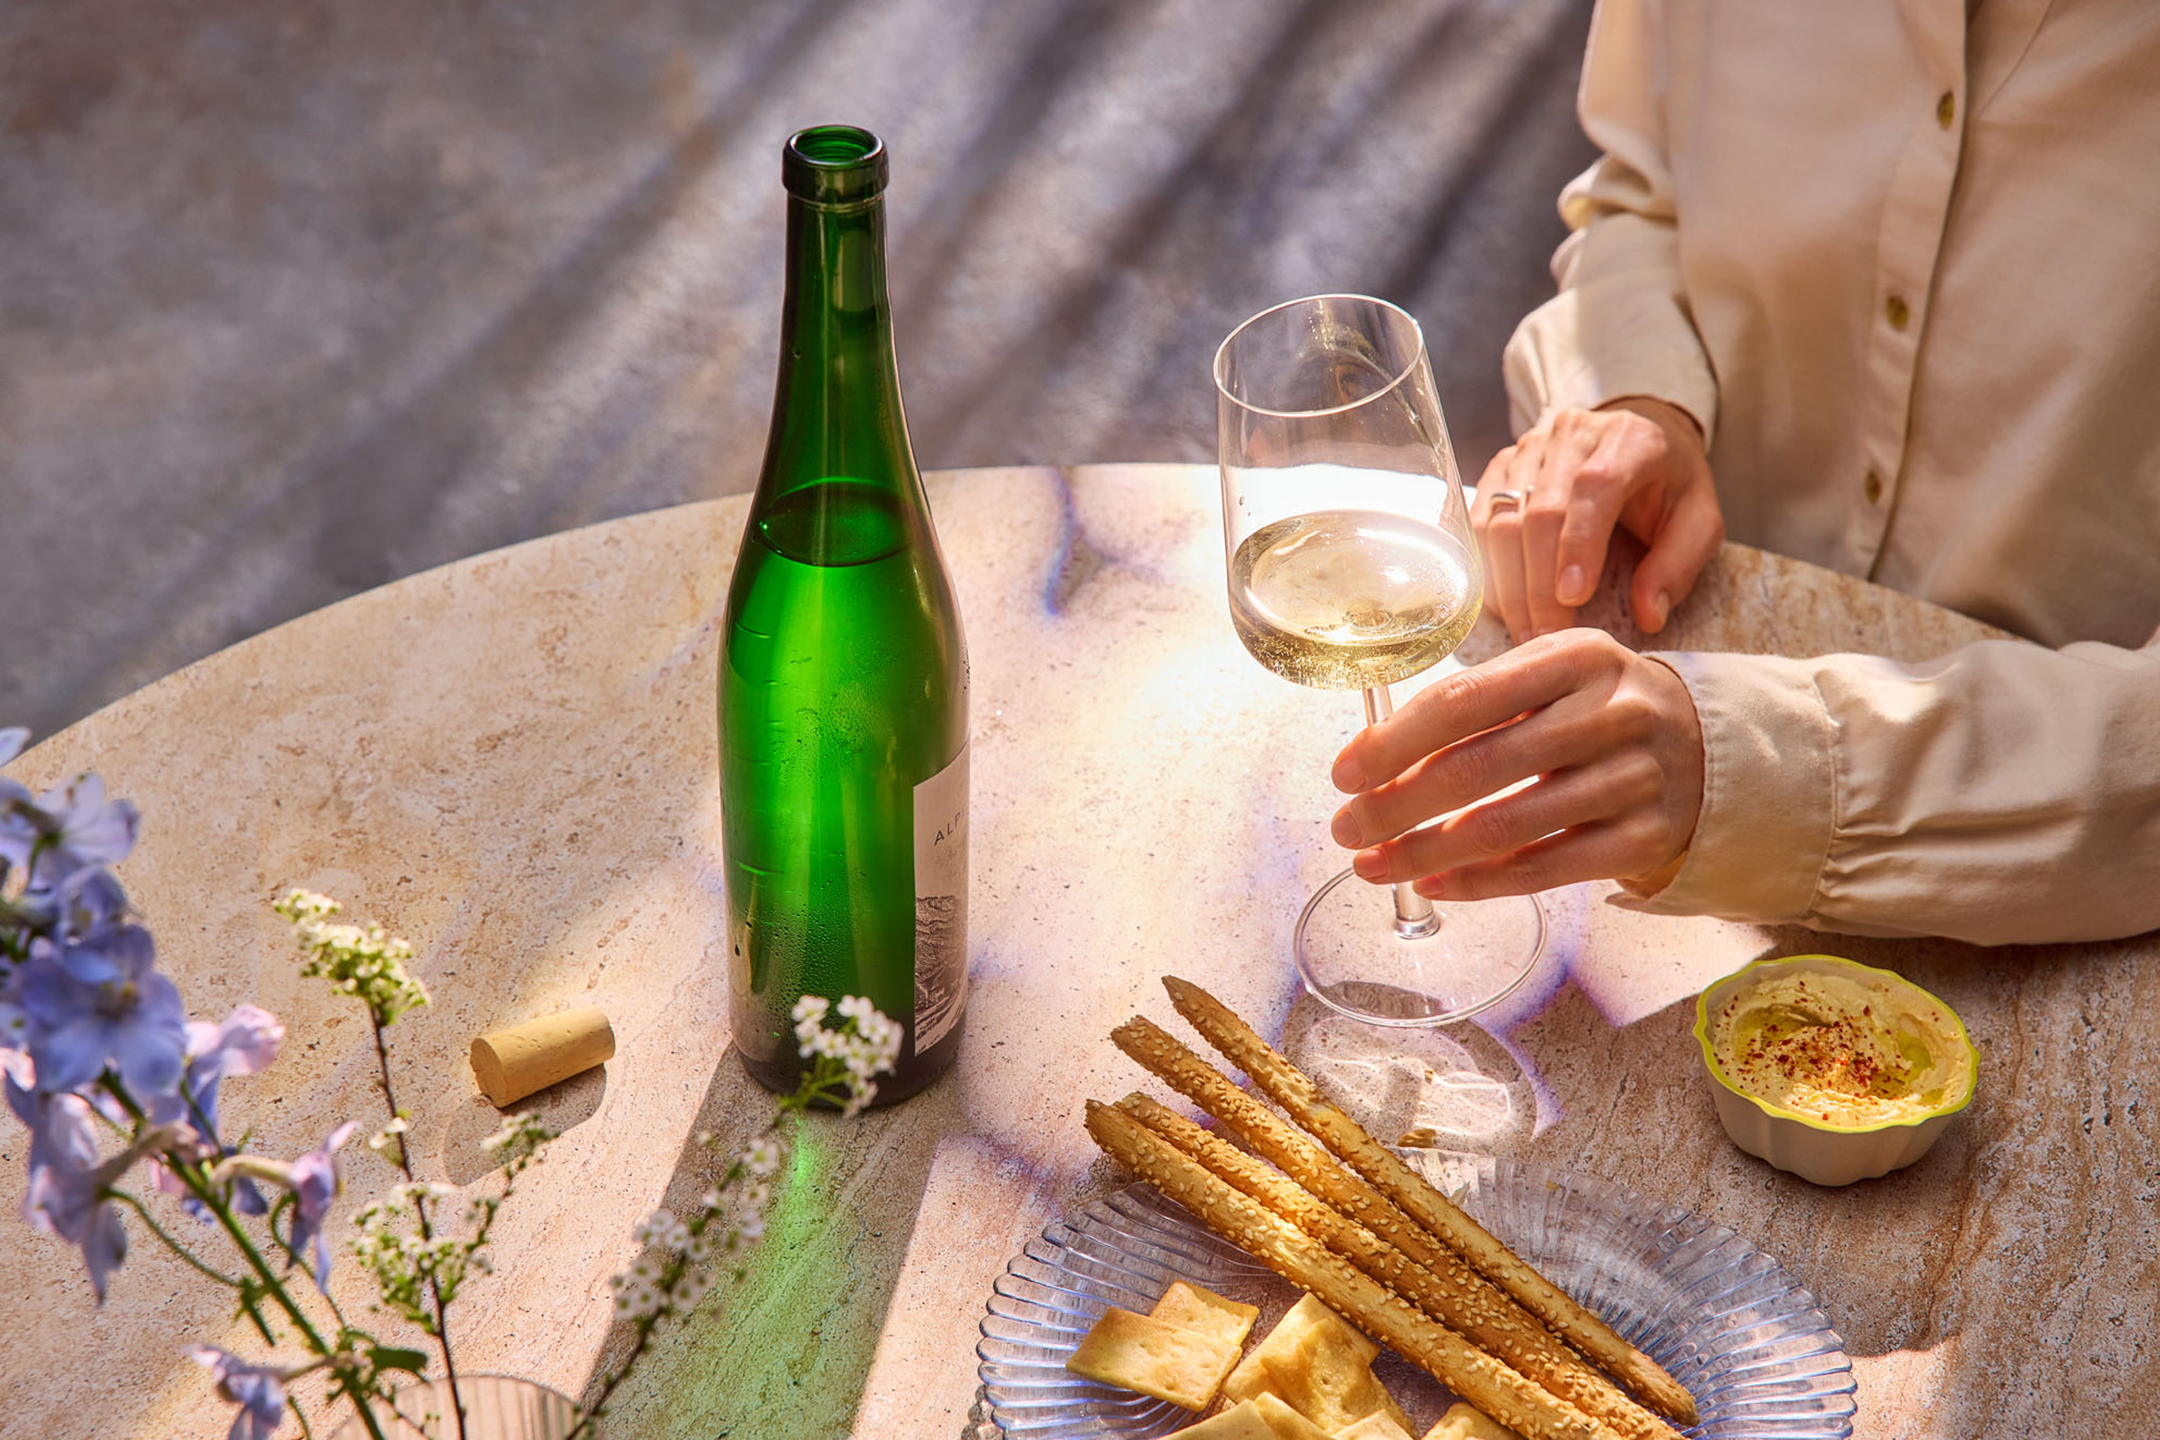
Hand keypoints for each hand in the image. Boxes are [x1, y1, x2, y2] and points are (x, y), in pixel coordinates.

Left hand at [1328, 630, 1704, 898]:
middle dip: (1397, 804)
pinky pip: (1545, 869)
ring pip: (1507, 826)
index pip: (1464, 700)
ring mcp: (1635, 778)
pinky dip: (1479, 882)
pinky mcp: (1646, 837)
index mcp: (1577, 657)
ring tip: (1374, 866)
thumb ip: (1476, 703)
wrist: (1706, 747)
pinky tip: (1434, 885)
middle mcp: (1612, 712)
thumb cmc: (1597, 708)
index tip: (1345, 772)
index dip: (1394, 741)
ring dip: (1425, 852)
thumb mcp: (1552, 675)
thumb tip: (1375, 758)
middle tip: (1347, 827)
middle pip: (1480, 767)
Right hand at [1472, 397, 1723, 640]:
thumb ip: (1679, 566)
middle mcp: (1571, 434)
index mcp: (1629, 441)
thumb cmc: (1669, 484)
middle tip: (1545, 638)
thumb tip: (1648, 616)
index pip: (1592, 488)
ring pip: (1501, 518)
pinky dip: (1487, 566)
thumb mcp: (1700, 521)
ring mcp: (1529, 447)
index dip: (1577, 544)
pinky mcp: (1501, 465)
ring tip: (1524, 631)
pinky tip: (1504, 603)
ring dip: (1509, 583)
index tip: (1572, 599)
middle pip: (1539, 512)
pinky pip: (1478, 519)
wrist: (1638, 436)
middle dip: (1538, 584)